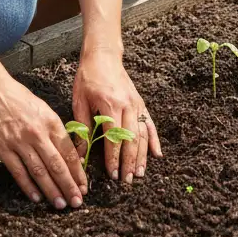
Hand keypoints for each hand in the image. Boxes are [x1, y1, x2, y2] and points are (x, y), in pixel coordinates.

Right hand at [0, 72, 86, 208]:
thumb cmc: (20, 99)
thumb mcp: (44, 110)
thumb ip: (55, 131)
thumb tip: (68, 155)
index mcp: (50, 122)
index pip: (68, 152)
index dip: (78, 172)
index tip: (84, 186)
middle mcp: (37, 133)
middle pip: (57, 165)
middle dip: (69, 186)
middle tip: (77, 202)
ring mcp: (19, 142)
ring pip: (39, 171)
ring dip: (51, 190)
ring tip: (60, 204)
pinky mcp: (3, 149)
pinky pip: (18, 172)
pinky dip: (28, 187)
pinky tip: (36, 197)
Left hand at [72, 48, 160, 183]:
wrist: (103, 55)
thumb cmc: (88, 78)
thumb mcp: (79, 101)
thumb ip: (82, 128)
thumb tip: (79, 154)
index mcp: (110, 105)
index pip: (114, 138)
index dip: (113, 158)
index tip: (112, 174)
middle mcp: (127, 106)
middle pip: (131, 140)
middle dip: (129, 162)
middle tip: (127, 181)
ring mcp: (136, 104)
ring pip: (143, 134)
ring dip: (142, 156)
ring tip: (140, 173)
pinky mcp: (141, 102)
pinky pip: (150, 123)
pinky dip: (154, 140)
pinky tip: (157, 155)